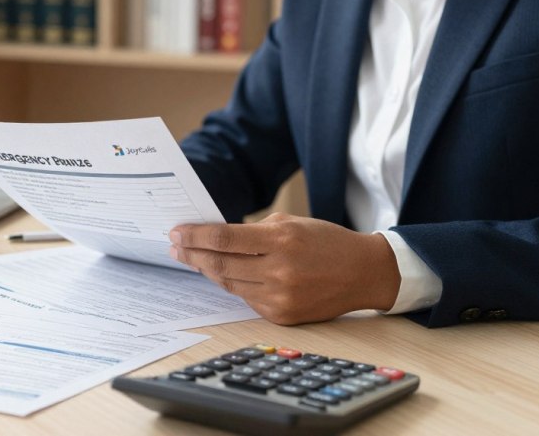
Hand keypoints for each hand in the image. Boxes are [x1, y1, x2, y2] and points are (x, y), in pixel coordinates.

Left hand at [169, 213, 400, 324]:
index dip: (194, 236)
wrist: (364, 273)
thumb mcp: (291, 223)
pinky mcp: (282, 316)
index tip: (176, 232)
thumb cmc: (326, 242)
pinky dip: (232, 285)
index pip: (223, 239)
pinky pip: (246, 299)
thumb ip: (253, 231)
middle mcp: (279, 270)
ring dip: (206, 271)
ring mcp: (280, 297)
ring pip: (228, 283)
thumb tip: (214, 236)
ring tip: (192, 259)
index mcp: (280, 240)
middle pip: (219, 264)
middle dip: (191, 254)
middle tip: (174, 247)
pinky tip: (221, 274)